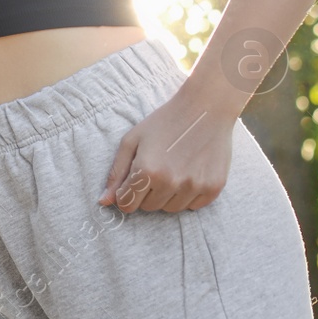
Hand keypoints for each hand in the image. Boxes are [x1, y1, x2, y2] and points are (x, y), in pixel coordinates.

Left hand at [98, 86, 237, 212]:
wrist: (205, 109)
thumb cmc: (164, 123)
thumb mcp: (132, 141)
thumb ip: (116, 173)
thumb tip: (104, 201)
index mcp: (146, 171)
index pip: (127, 204)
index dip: (126, 193)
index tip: (132, 182)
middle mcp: (170, 182)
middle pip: (148, 207)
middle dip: (146, 193)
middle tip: (155, 168)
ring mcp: (194, 187)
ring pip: (170, 209)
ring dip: (167, 195)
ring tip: (172, 169)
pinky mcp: (213, 188)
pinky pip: (193, 207)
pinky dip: (188, 195)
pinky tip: (189, 173)